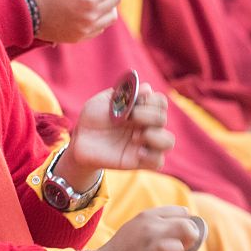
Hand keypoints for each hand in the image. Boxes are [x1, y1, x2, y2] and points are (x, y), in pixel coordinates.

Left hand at [57, 84, 173, 189]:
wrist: (81, 141)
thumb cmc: (92, 118)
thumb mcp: (103, 101)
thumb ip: (124, 94)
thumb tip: (147, 89)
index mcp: (140, 108)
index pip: (160, 102)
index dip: (151, 100)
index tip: (134, 102)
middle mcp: (146, 125)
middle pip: (163, 118)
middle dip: (148, 116)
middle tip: (129, 118)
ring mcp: (144, 143)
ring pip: (169, 141)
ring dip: (155, 136)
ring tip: (135, 137)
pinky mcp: (140, 161)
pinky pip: (159, 161)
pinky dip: (151, 156)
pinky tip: (136, 151)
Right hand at [95, 207, 200, 250]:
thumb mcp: (136, 232)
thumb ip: (155, 227)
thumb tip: (185, 229)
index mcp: (146, 215)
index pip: (180, 211)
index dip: (185, 224)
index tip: (180, 238)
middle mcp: (150, 221)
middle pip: (187, 220)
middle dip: (190, 235)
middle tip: (181, 249)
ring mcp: (151, 235)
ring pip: (186, 229)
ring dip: (187, 243)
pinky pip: (176, 246)